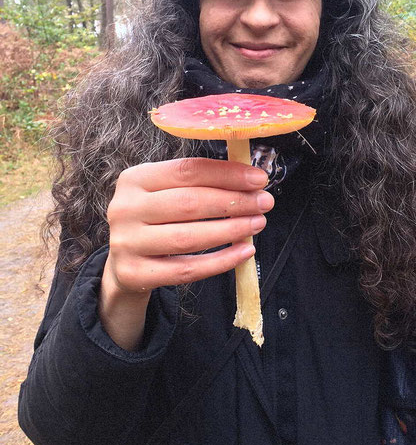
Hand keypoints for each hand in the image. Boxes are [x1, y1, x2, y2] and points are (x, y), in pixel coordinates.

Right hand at [104, 157, 272, 294]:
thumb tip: (249, 180)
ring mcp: (127, 243)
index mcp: (135, 178)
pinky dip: (220, 261)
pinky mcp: (134, 274)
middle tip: (264, 203)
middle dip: (234, 201)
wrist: (121, 263)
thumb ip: (199, 183)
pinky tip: (243, 251)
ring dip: (231, 230)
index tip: (258, 179)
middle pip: (189, 203)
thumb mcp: (165, 192)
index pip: (187, 170)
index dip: (227, 174)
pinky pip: (187, 270)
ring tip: (257, 224)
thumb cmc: (155, 219)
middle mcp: (125, 208)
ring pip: (188, 237)